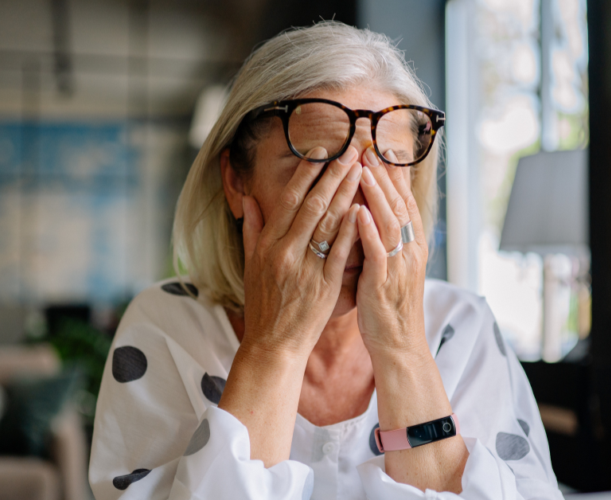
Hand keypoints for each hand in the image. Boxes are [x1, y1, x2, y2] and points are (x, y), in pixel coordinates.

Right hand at [240, 146, 362, 357]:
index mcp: (267, 244)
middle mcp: (284, 251)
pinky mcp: (324, 285)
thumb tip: (248, 199)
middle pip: (312, 204)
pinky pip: (340, 251)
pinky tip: (363, 208)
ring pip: (328, 222)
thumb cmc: (263, 305)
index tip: (321, 151)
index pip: (289, 200)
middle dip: (333, 174)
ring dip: (346, 193)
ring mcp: (305, 267)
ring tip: (362, 170)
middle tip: (351, 150)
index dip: (306, 173)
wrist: (272, 344)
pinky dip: (352, 228)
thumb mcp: (250, 265)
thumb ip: (252, 230)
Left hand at [355, 149, 428, 356]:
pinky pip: (377, 253)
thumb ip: (383, 240)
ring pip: (390, 222)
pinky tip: (358, 212)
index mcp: (410, 246)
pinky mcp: (384, 283)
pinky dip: (368, 231)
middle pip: (398, 205)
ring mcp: (398, 266)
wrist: (399, 346)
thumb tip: (371, 213)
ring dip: (377, 194)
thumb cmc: (388, 307)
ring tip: (364, 169)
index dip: (393, 174)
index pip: (403, 202)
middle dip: (384, 174)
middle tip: (369, 146)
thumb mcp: (390, 267)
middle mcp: (409, 251)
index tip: (380, 148)